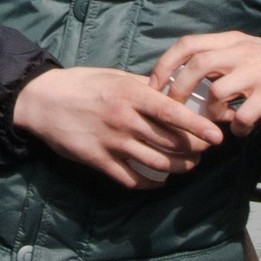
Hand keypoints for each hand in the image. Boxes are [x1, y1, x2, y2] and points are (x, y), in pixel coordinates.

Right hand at [12, 66, 222, 189]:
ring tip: (188, 166)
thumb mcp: (116, 77)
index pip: (173, 112)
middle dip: (193, 150)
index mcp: (131, 95)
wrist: (43, 100)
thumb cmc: (83, 84)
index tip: (217, 136)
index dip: (198, 126)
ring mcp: (111, 142)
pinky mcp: (98, 160)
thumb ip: (145, 86)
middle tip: (204, 151)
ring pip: (155, 163)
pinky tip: (158, 181)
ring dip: (177, 168)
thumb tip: (174, 91)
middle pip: (169, 141)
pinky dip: (149, 183)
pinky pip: (131, 178)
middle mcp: (124, 119)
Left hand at [148, 32, 260, 136]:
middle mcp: (242, 52)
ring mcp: (258, 72)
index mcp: (231, 40)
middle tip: (176, 109)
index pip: (188, 44)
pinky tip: (240, 130)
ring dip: (210, 113)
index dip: (165, 64)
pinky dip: (238, 128)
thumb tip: (180, 78)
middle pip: (198, 65)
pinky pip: (245, 115)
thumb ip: (218, 59)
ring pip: (218, 91)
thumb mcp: (245, 51)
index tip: (155, 85)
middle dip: (179, 89)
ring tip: (216, 121)